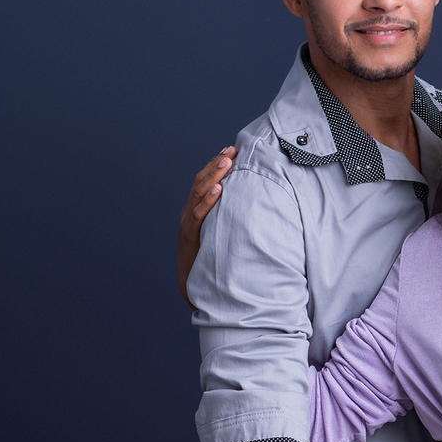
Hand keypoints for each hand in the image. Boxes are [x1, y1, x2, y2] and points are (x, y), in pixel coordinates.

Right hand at [177, 146, 236, 302]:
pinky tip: (219, 189)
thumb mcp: (221, 238)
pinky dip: (209, 201)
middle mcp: (189, 215)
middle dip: (216, 164)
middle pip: (201, 183)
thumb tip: (253, 210)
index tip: (232, 150)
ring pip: (199, 194)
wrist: (195, 291)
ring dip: (213, 176)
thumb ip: (230, 223)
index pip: (205, 182)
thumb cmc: (211, 265)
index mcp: (196, 213)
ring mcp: (188, 225)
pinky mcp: (190, 238)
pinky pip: (199, 216)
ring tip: (227, 162)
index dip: (216, 165)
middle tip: (232, 149)